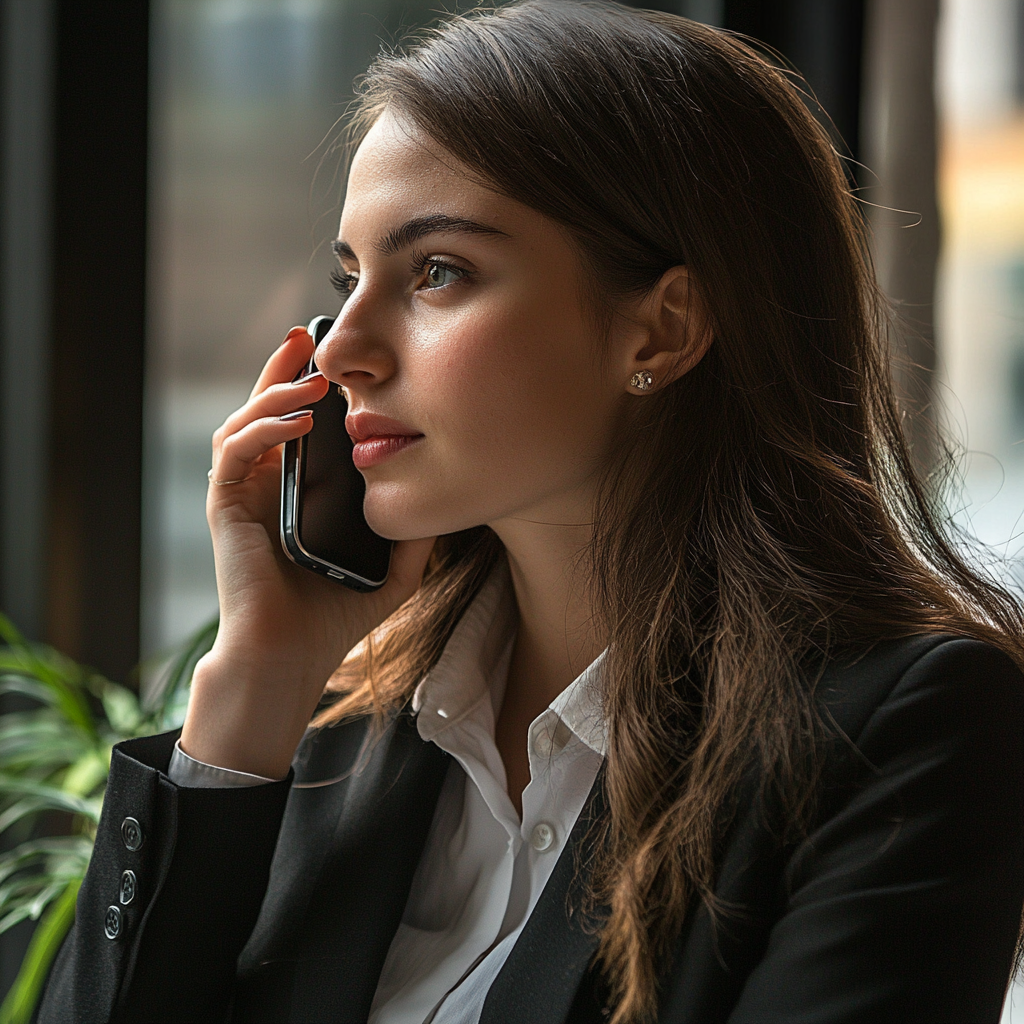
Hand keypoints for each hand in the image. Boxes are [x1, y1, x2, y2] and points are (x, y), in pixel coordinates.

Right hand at [180, 326, 434, 778]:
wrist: (291, 658)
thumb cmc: (335, 615)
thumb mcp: (394, 566)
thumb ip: (415, 531)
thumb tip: (446, 496)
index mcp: (298, 491)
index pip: (300, 425)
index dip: (312, 387)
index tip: (342, 360)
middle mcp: (266, 486)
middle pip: (267, 409)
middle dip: (286, 369)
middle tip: (311, 336)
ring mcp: (242, 494)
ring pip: (246, 421)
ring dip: (276, 392)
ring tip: (316, 378)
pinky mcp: (224, 508)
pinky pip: (235, 453)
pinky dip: (263, 428)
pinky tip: (298, 419)